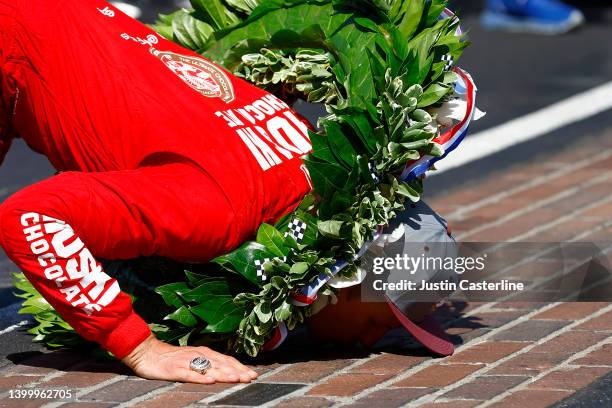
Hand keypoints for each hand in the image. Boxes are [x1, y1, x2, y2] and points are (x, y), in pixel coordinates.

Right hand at [122, 334, 257, 383]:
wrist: (147, 352)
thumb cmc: (171, 358)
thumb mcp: (193, 359)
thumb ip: (208, 364)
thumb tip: (226, 372)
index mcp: (204, 353)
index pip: (227, 360)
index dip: (240, 367)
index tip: (253, 375)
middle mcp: (198, 355)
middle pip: (222, 364)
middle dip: (238, 371)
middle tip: (251, 378)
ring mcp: (187, 362)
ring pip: (209, 368)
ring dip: (225, 373)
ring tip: (237, 379)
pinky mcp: (175, 369)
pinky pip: (190, 374)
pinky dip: (201, 377)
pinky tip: (210, 381)